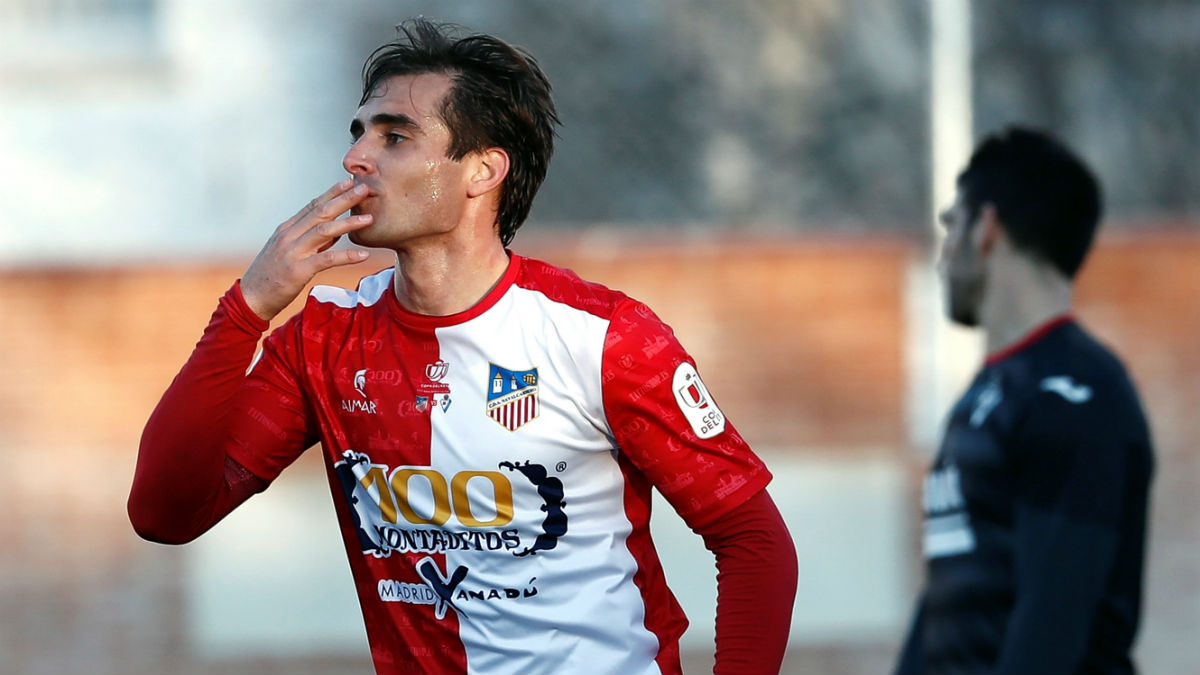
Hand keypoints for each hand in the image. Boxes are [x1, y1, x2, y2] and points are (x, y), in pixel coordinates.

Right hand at [240, 179, 372, 320]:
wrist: (251, 298)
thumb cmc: (271, 276)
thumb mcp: (288, 252)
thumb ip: (310, 240)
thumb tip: (334, 232)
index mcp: (287, 230)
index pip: (312, 206)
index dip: (332, 193)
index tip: (349, 181)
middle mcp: (289, 236)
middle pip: (321, 212)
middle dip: (344, 199)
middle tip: (364, 187)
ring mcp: (293, 252)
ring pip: (325, 231)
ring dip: (348, 223)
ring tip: (369, 218)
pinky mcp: (298, 271)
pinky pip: (326, 260)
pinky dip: (346, 256)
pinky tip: (363, 255)